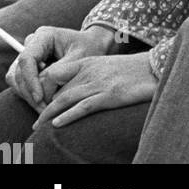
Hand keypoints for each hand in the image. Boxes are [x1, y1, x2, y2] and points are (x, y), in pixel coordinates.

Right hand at [6, 24, 116, 111]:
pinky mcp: (29, 68)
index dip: (30, 80)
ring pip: (16, 81)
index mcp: (44, 36)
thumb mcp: (80, 59)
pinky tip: (45, 103)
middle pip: (18, 72)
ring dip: (28, 97)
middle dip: (29, 93)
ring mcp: (29, 56)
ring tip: (46, 108)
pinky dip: (30, 96)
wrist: (94, 46)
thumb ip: (59, 72)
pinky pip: (21, 85)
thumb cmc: (89, 48)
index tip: (40, 98)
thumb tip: (41, 90)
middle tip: (45, 109)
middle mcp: (32, 44)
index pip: (27, 59)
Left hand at [31, 52, 155, 130]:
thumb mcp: (107, 66)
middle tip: (34, 119)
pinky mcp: (109, 95)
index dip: (44, 88)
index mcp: (88, 62)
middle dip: (42, 104)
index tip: (37, 101)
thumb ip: (90, 74)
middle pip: (57, 88)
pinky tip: (57, 124)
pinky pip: (83, 107)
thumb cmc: (132, 70)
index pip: (56, 73)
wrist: (155, 67)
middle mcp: (89, 71)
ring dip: (48, 114)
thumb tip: (75, 91)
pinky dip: (67, 116)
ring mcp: (99, 83)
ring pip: (65, 98)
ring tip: (37, 126)